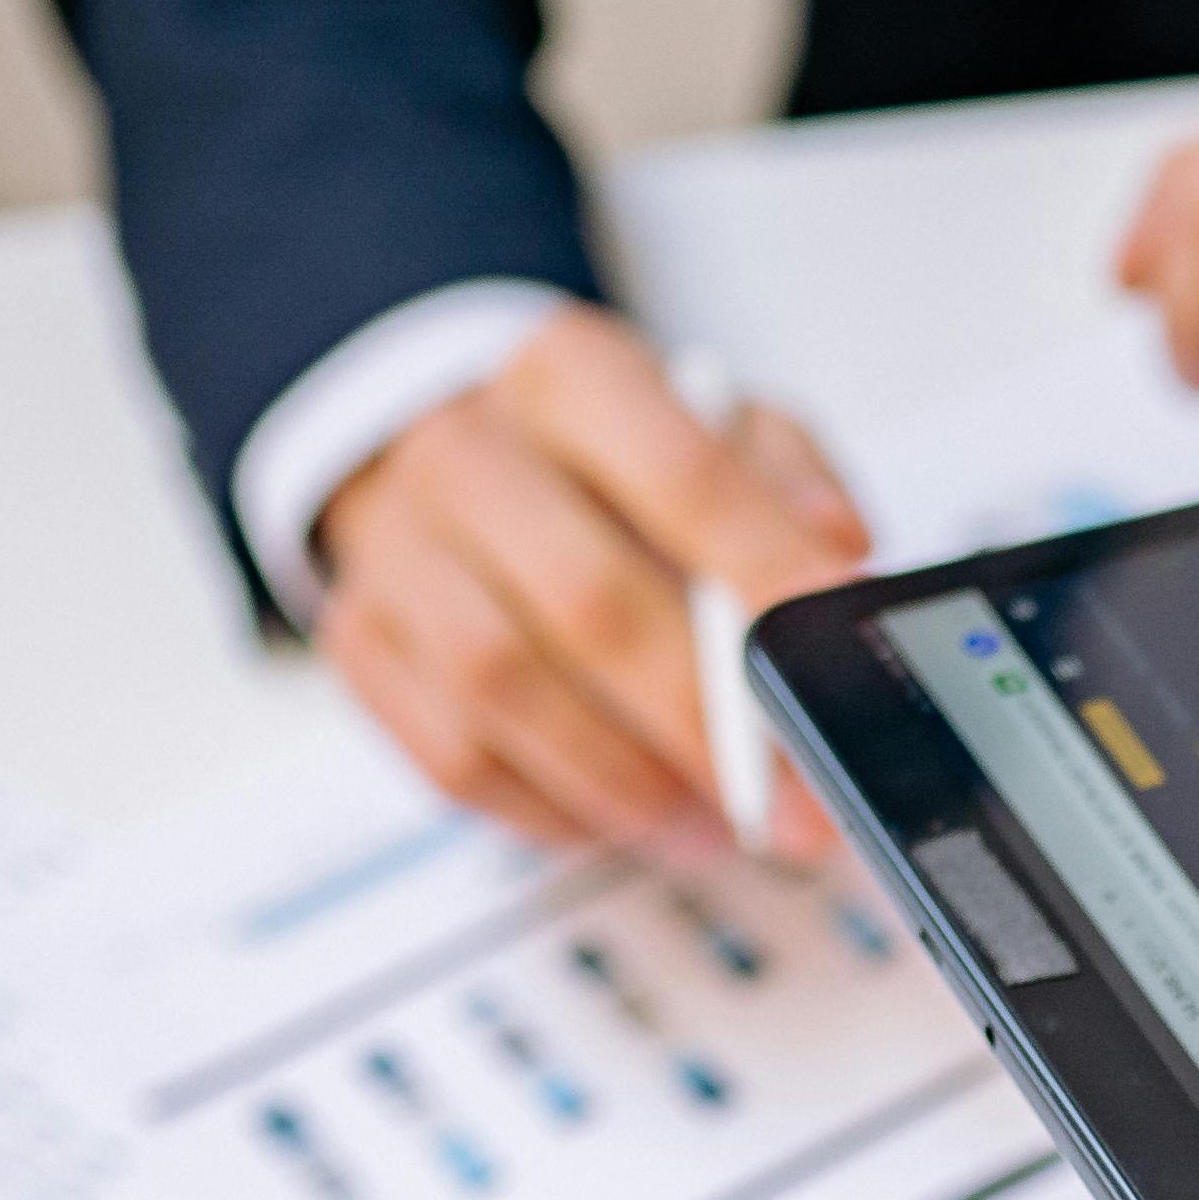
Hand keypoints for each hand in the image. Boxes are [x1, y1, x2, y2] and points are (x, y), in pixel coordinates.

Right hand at [313, 302, 863, 852]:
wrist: (455, 452)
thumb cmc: (608, 457)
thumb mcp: (717, 425)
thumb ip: (786, 479)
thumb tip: (836, 548)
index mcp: (570, 377)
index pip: (680, 476)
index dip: (764, 575)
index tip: (830, 659)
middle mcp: (467, 452)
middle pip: (588, 602)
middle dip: (702, 719)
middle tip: (786, 795)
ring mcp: (398, 551)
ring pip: (505, 691)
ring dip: (625, 781)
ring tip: (714, 822)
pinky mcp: (362, 642)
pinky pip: (452, 755)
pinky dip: (550, 807)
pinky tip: (621, 815)